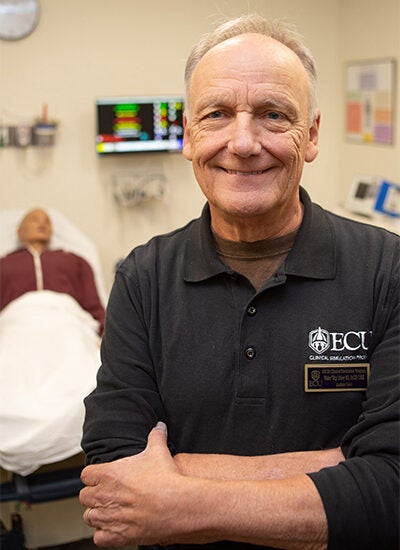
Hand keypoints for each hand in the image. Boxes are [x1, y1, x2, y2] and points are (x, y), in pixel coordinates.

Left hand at [79, 422, 182, 546]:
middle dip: (95, 496)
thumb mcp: (158, 450)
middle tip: (109, 495)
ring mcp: (108, 517)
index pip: (86, 475)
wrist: (176, 504)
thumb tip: (159, 426)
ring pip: (90, 517)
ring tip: (112, 511)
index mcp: (108, 474)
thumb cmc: (165, 478)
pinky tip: (116, 528)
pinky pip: (98, 537)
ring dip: (98, 514)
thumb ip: (155, 436)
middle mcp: (103, 496)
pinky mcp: (116, 536)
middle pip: (84, 497)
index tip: (103, 478)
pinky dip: (104, 534)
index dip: (94, 477)